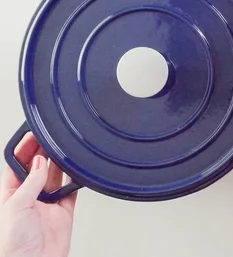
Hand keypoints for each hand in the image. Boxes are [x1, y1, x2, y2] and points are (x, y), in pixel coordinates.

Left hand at [0, 133, 76, 256]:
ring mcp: (46, 205)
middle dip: (43, 152)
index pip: (17, 164)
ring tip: (64, 151)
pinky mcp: (63, 213)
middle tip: (52, 138)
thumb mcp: (16, 206)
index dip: (24, 148)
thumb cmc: (12, 244)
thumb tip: (39, 163)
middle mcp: (28, 198)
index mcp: (10, 194)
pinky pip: (72, 192)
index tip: (33, 134)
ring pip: (55, 177)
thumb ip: (30, 183)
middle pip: (37, 168)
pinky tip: (76, 174)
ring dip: (59, 165)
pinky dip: (76, 182)